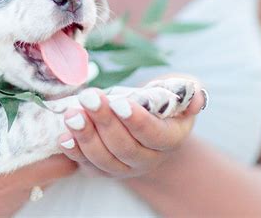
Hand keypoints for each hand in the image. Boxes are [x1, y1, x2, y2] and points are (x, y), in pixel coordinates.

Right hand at [0, 97, 76, 217]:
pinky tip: (7, 165)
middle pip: (59, 174)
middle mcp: (7, 192)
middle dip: (63, 150)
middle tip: (58, 125)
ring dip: (43, 165)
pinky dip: (22, 182)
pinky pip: (18, 199)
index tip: (68, 115)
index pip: (59, 158)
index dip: (69, 137)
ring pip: (40, 187)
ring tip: (37, 140)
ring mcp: (0, 210)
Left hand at [58, 83, 204, 178]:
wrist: (150, 128)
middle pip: (125, 147)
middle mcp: (148, 159)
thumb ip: (189, 91)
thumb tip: (196, 95)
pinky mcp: (103, 169)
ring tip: (72, 114)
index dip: (136, 120)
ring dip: (85, 136)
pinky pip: (88, 166)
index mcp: (169, 139)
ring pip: (104, 159)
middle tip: (89, 99)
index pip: (153, 134)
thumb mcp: (180, 92)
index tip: (119, 102)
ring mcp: (124, 168)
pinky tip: (64, 136)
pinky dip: (74, 152)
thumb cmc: (164, 103)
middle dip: (104, 122)